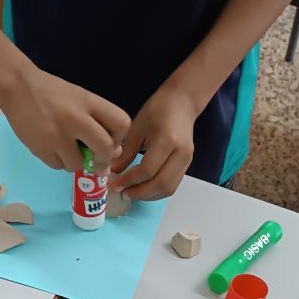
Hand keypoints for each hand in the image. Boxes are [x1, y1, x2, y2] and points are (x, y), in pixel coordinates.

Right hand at [0, 66, 130, 173]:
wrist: (17, 87)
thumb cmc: (52, 93)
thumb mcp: (79, 98)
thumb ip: (97, 122)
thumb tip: (114, 152)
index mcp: (88, 101)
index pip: (121, 123)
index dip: (119, 139)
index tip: (110, 143)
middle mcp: (75, 118)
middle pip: (104, 148)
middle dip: (103, 160)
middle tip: (97, 164)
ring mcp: (57, 135)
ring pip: (77, 164)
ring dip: (74, 162)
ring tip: (65, 149)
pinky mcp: (40, 148)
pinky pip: (57, 166)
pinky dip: (57, 161)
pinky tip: (51, 147)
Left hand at [110, 83, 198, 200]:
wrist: (182, 103)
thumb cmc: (158, 110)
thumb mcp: (137, 128)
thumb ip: (125, 153)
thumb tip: (112, 172)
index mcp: (167, 140)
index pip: (147, 170)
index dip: (129, 180)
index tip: (115, 184)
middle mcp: (181, 153)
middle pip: (160, 184)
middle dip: (139, 193)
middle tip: (122, 192)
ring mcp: (187, 160)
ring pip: (168, 189)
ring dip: (148, 195)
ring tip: (131, 192)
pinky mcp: (187, 165)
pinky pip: (172, 185)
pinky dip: (156, 192)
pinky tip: (143, 188)